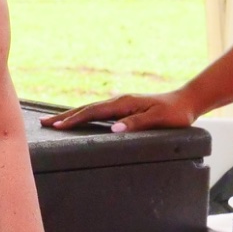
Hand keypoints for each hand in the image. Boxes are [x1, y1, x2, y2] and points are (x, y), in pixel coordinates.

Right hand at [46, 89, 197, 132]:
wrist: (187, 101)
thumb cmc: (175, 113)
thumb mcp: (158, 120)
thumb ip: (136, 124)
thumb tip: (113, 130)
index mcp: (124, 104)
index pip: (92, 112)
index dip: (74, 120)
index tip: (57, 126)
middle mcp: (119, 101)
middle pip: (86, 109)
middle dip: (65, 117)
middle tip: (44, 124)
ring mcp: (121, 104)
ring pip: (91, 109)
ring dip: (72, 115)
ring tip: (55, 122)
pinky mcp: (125, 108)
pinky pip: (99, 112)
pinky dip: (84, 115)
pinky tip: (80, 119)